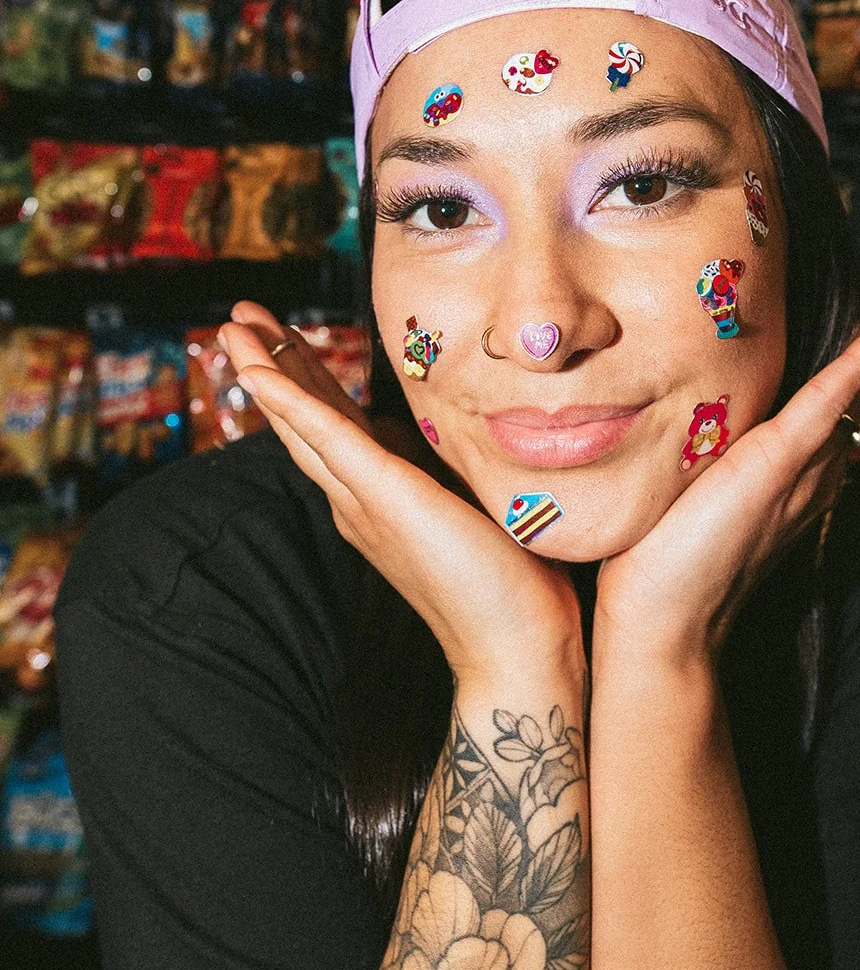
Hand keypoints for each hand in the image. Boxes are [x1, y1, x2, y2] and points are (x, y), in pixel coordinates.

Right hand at [218, 303, 582, 685]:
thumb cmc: (514, 587)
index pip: (337, 429)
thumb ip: (458, 474)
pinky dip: (288, 402)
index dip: (305, 382)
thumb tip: (463, 436)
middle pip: (305, 421)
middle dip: (271, 365)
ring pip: (304, 423)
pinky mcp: (385, 497)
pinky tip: (258, 373)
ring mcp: (366, 501)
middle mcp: (361, 502)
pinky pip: (326, 437)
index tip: (280, 341)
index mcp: (383, 500)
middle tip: (235, 321)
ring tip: (232, 328)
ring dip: (266, 370)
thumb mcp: (480, 508)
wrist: (517, 648)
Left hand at [594, 263, 859, 664]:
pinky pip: (830, 403)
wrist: (659, 620)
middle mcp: (809, 469)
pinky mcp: (777, 465)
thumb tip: (691, 417)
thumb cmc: (660, 560)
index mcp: (791, 472)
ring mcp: (798, 467)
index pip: (839, 396)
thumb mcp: (690, 489)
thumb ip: (707, 454)